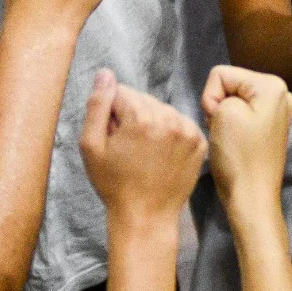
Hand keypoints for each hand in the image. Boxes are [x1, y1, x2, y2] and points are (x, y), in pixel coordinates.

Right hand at [80, 69, 207, 230]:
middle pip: (143, 99)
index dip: (111, 113)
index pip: (121, 92)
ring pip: (162, 109)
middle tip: (128, 147)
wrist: (146, 217)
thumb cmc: (114, 184)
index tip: (113, 137)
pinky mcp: (200, 141)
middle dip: (132, 115)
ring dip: (152, 122)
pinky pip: (179, 122)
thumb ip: (97, 105)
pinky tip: (161, 154)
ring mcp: (188, 129)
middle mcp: (169, 117)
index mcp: (141, 116)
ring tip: (145, 152)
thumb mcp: (91, 146)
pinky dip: (170, 132)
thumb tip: (105, 74)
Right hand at [201, 65, 291, 224]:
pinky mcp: (269, 128)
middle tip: (224, 131)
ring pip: (232, 101)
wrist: (251, 197)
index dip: (211, 97)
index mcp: (272, 84)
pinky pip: (241, 115)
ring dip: (224, 118)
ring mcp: (277, 112)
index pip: (221, 74)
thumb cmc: (238, 155)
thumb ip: (220, 91)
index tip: (219, 122)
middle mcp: (280, 93)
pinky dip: (232, 126)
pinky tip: (235, 143)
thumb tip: (226, 104)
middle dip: (219, 106)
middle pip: (229, 85)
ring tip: (229, 138)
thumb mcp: (223, 112)